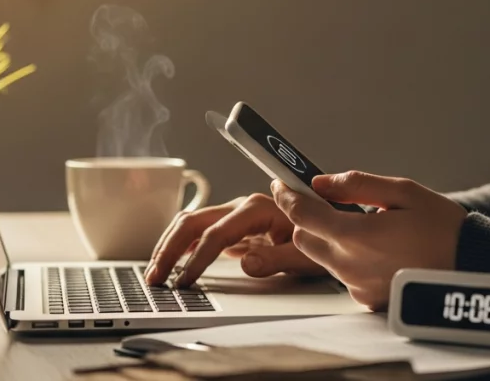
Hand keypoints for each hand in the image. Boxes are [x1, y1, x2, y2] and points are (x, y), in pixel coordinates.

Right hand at [145, 193, 326, 286]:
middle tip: (155, 278)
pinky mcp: (235, 227)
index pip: (216, 234)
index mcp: (257, 209)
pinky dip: (181, 246)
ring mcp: (236, 215)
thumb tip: (244, 263)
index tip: (184, 282)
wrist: (334, 227)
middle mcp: (242, 207)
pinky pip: (200, 232)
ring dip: (169, 246)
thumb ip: (276, 258)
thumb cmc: (324, 238)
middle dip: (170, 249)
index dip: (197, 259)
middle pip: (194, 223)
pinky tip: (171, 262)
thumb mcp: (307, 254)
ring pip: (191, 224)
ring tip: (155, 273)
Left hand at [271, 171, 468, 309]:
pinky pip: (343, 274)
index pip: (302, 215)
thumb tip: (321, 182)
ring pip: (322, 258)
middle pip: (303, 239)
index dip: (287, 196)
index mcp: (355, 236)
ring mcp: (357, 286)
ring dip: (329, 239)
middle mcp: (349, 265)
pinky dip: (348, 258)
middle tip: (329, 203)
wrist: (472, 267)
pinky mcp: (367, 299)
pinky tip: (376, 249)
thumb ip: (357, 185)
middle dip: (308, 219)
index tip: (281, 183)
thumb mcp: (403, 192)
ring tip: (362, 226)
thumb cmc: (443, 227)